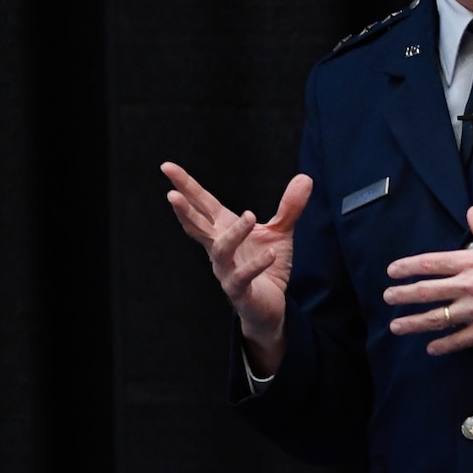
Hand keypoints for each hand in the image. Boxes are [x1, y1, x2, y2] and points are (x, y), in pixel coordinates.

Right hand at [162, 161, 311, 371]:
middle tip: (172, 194)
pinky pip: (243, 277)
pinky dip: (256, 264)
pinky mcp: (239, 290)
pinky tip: (270, 253)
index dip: (186, 186)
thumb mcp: (280, 232)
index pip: (202, 204)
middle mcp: (219, 248)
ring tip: (249, 215)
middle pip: (197, 226)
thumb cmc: (267, 267)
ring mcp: (226, 270)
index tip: (167, 167)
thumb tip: (305, 178)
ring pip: (220, 250)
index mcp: (223, 230)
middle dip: (184, 210)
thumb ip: (290, 207)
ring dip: (233, 233)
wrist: (269, 306)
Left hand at [383, 207, 472, 355]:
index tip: (393, 270)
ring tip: (396, 326)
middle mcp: (472, 286)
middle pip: (427, 292)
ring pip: (438, 318)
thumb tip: (471, 214)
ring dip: (414, 323)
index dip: (409, 266)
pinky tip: (431, 348)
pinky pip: (461, 340)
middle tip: (387, 297)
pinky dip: (444, 346)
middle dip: (402, 295)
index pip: (432, 263)